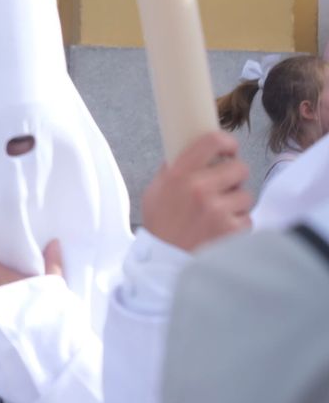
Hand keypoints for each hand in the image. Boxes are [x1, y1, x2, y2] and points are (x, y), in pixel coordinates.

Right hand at [142, 129, 251, 251]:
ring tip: (221, 212)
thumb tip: (191, 152)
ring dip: (237, 202)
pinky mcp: (233, 230)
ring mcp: (219, 210)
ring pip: (246, 195)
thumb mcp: (156, 190)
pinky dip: (238, 223)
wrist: (165, 261)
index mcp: (180, 174)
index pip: (212, 142)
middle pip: (239, 167)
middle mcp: (200, 189)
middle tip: (226, 185)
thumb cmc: (161, 224)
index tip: (228, 148)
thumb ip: (173, 170)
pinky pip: (247, 218)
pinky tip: (222, 229)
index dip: (226, 141)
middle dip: (235, 176)